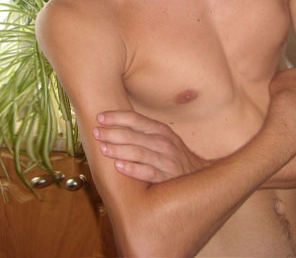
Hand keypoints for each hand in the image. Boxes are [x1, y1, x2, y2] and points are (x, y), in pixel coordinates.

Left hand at [93, 111, 208, 182]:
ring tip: (103, 148)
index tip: (99, 117)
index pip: (136, 119)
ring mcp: (166, 160)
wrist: (199, 177)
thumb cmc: (173, 156)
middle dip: (112, 133)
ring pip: (139, 152)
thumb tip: (114, 125)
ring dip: (118, 150)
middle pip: (134, 135)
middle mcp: (164, 143)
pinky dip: (133, 169)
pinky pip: (148, 172)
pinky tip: (119, 166)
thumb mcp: (163, 138)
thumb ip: (143, 132)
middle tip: (95, 133)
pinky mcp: (167, 178)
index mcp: (161, 130)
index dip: (117, 117)